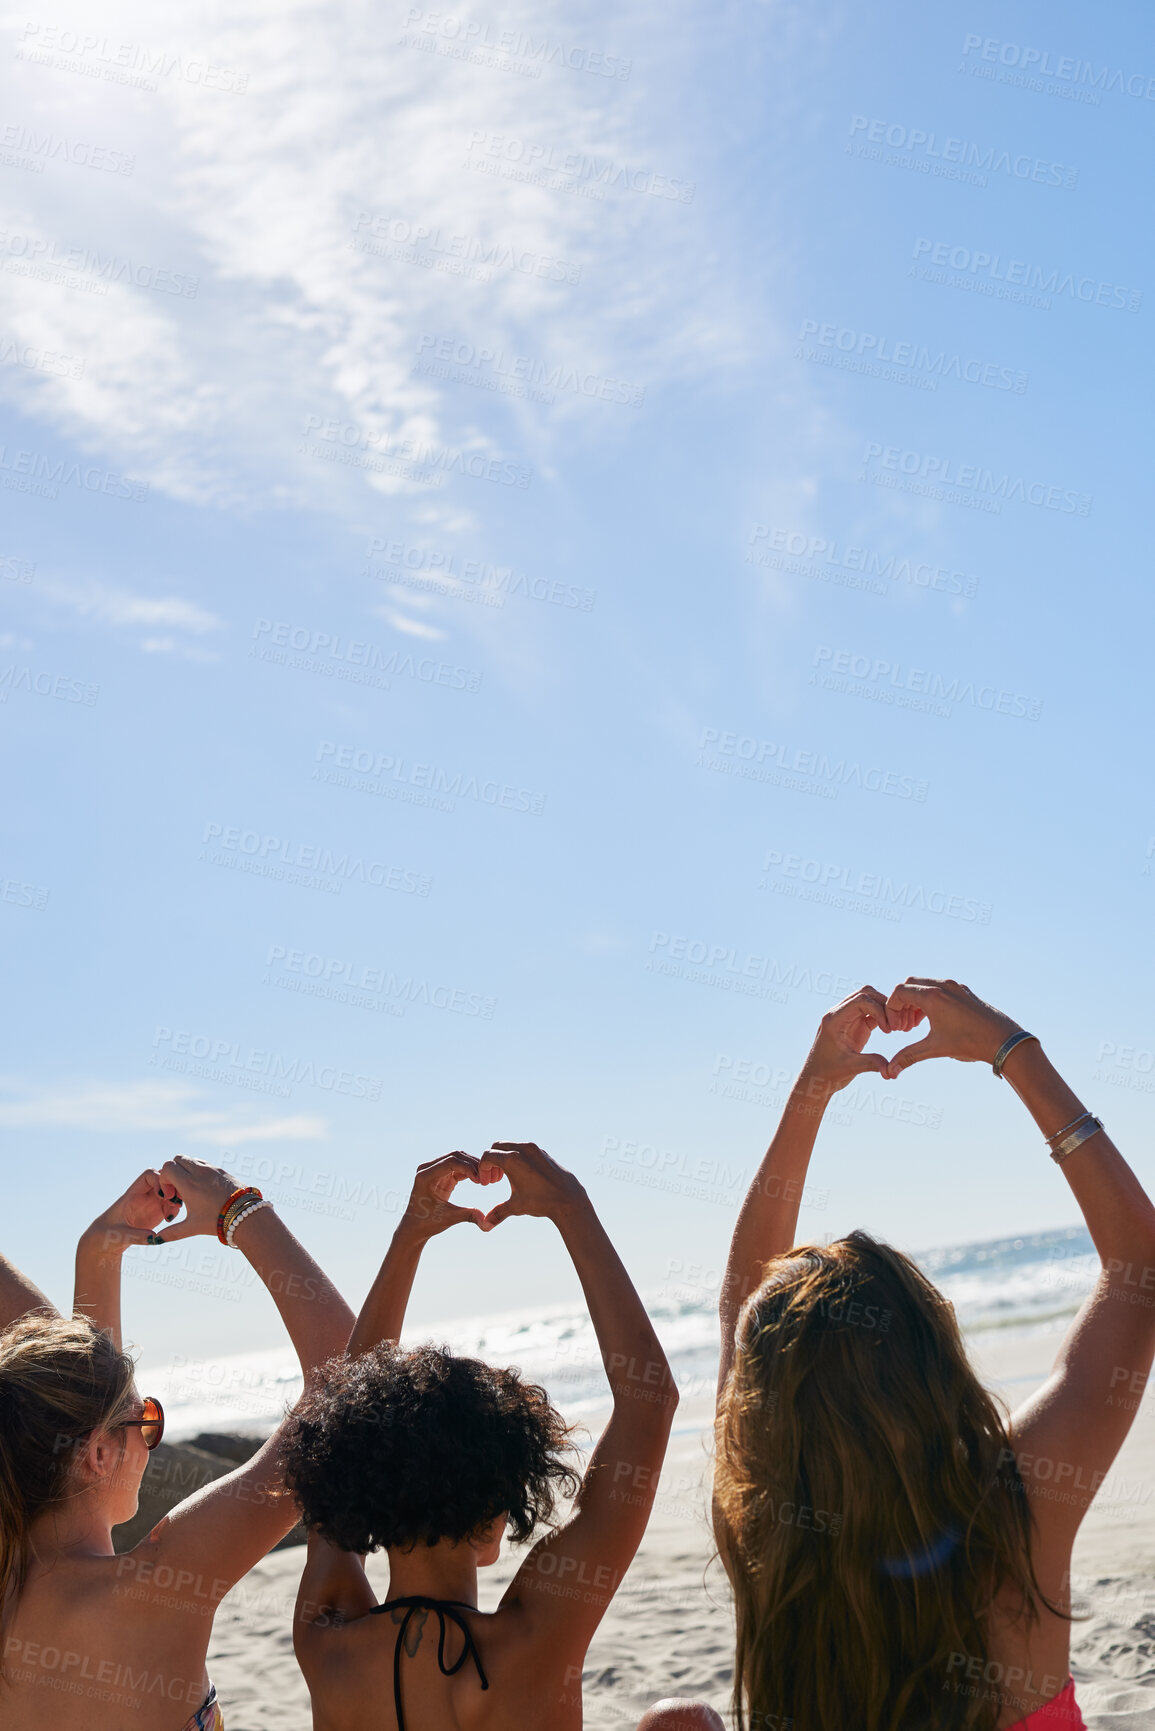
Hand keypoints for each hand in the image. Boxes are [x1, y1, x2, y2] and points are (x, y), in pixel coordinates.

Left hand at [82, 1168, 184, 1253]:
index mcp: (132, 1194)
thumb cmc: (106, 1235)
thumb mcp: (119, 1236)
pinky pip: (171, 1204)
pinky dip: (175, 1209)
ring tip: (176, 1211)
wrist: (104, 1241)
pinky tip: (170, 1221)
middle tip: (177, 1201)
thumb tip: (154, 1238)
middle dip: (173, 1186)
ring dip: (177, 1197)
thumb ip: (137, 1236)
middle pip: (163, 1178)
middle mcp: (143, 1195)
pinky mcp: (157, 1213)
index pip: (148, 1175)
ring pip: (170, 1190)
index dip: (159, 1180)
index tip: (163, 1196)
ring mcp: (151, 1203)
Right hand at [150, 1155, 239, 1242]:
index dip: (164, 1179)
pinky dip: (198, 1171)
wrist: (244, 1214)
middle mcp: (199, 1172)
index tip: (172, 1195)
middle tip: (179, 1190)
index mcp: (189, 1183)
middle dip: (174, 1172)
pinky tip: (203, 1189)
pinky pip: (204, 1163)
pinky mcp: (221, 1169)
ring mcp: (212, 1169)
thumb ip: (171, 1233)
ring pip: (192, 1159)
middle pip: (178, 1158)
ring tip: (191, 1190)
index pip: (167, 1167)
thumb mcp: (192, 1227)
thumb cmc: (216, 1221)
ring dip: (186, 1170)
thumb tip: (155, 1240)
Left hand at [400, 1152, 495, 1239]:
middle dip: (472, 1164)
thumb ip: (467, 1215)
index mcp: (425, 1176)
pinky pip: (457, 1167)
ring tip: (486, 1178)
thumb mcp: (448, 1218)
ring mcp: (434, 1170)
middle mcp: (427, 1168)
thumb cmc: (427, 1223)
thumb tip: (486, 1221)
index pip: (450, 1162)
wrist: (415, 1227)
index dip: (468, 1168)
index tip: (481, 1180)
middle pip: (455, 1156)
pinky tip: (479, 1180)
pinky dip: (469, 1171)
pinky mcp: (440, 1174)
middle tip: (487, 1176)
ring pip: (457, 1159)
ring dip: (472, 1166)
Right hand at [478, 1143, 584, 1230]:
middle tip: (494, 1180)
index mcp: (512, 1160)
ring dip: (504, 1158)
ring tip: (506, 1177)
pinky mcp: (543, 1152)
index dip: (483, 1170)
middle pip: (497, 1147)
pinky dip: (517, 1157)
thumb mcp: (516, 1207)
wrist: (568, 1198)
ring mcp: (534, 1149)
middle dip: (492, 1161)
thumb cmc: (541, 1202)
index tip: (486, 1184)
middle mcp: (522, 1149)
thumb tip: (485, 1227)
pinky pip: (524, 1149)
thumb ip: (497, 1213)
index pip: (487, 1156)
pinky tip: (521, 1175)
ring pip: (511, 1146)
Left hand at [796, 987, 893, 1096]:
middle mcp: (839, 1014)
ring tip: (894, 1028)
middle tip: (895, 1025)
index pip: (860, 1000)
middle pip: (865, 993)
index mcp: (834, 1019)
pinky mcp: (855, 1025)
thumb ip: (870, 1064)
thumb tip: (890, 1070)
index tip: (889, 1029)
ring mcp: (847, 1018)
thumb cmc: (828, 1073)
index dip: (879, 1010)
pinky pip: (871, 1012)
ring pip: (869, 1000)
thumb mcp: (850, 1068)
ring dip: (884, 1009)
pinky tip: (891, 1029)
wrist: (817, 1078)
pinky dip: (883, 1016)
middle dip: (884, 1005)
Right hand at [882, 978, 1020, 1078]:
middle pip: (910, 985)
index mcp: (932, 997)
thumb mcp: (935, 1048)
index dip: (891, 1008)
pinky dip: (929, 1001)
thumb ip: (909, 1056)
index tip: (895, 1027)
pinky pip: (939, 989)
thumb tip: (890, 1071)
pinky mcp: (964, 992)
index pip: (899, 992)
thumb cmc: (970, 1043)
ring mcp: (955, 987)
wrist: (1004, 1040)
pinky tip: (932, 1021)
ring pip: (925, 986)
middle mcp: (943, 986)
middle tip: (903, 1026)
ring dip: (915, 1003)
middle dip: (902, 1004)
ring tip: (915, 1025)